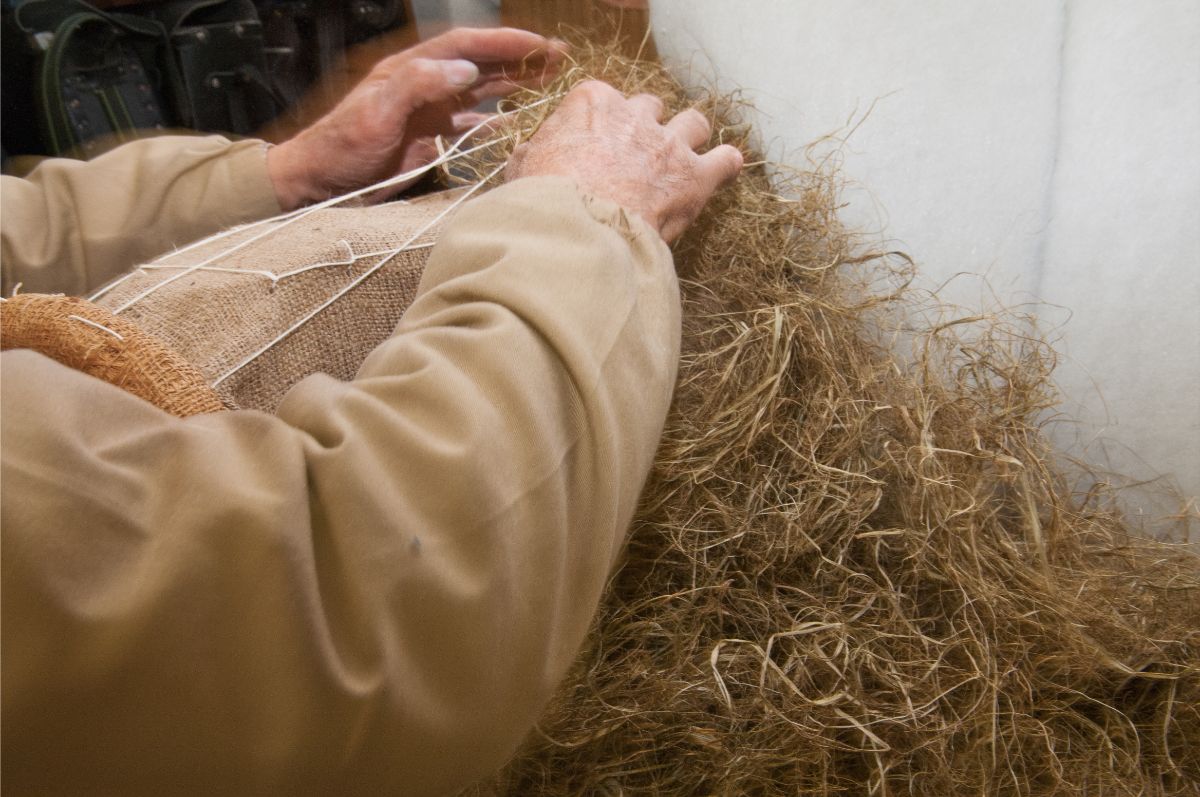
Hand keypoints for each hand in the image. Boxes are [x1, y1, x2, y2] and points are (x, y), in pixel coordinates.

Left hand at [268, 28, 566, 209]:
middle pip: (481, 64)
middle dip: (520, 59)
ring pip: (481, 92)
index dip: (504, 41)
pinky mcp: (430, 139)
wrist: (319, 182)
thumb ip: (419, 85)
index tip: (539, 42)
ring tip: (550, 82)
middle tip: (560, 58)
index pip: (466, 45)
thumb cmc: (341, 146)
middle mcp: (424, 85)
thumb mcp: (377, 112)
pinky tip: (519, 124)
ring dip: (515, 86)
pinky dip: (497, 123)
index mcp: (411, 70)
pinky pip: (471, 126)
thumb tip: (466, 68)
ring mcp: (429, 112)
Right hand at [505, 81, 742, 242]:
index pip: (602, 100)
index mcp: (592, 103)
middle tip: (637, 156)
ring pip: (693, 123)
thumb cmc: (545, 201)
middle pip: (649, 107)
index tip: (594, 147)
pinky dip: (725, 165)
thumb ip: (530, 156)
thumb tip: (526, 157)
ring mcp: (669, 143)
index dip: (600, 126)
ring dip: (689, 139)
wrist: (577, 230)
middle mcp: (635, 114)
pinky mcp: (695, 176)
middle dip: (645, 128)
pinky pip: (726, 160)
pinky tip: (722, 172)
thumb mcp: (521, 170)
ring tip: (682, 159)